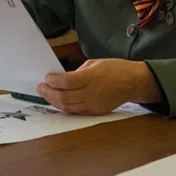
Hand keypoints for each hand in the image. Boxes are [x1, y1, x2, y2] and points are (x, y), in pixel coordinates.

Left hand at [37, 59, 160, 114]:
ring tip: (47, 94)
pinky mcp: (96, 112)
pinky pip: (76, 111)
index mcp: (92, 77)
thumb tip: (62, 79)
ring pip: (68, 107)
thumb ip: (78, 72)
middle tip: (41, 87)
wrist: (133, 82)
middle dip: (49, 92)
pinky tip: (59, 100)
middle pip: (64, 97)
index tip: (47, 77)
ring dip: (54, 101)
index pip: (66, 82)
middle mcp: (93, 93)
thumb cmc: (116, 69)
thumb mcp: (95, 63)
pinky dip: (64, 106)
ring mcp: (94, 105)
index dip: (53, 81)